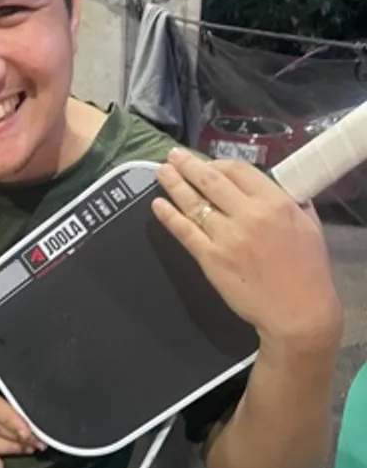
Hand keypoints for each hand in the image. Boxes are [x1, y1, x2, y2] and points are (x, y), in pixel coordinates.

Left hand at [151, 148, 342, 353]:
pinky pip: (184, 231)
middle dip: (188, 165)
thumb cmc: (308, 271)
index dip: (217, 163)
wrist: (298, 312)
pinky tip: (158, 204)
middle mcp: (247, 215)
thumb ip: (293, 202)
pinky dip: (169, 216)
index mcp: (274, 203)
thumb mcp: (309, 226)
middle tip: (173, 155)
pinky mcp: (210, 258)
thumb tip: (278, 188)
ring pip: (193, 203)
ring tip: (161, 171)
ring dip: (174, 184)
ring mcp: (225, 237)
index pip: (238, 170)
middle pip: (210, 181)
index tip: (206, 163)